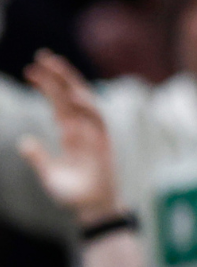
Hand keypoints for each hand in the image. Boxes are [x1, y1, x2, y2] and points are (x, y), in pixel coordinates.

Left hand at [18, 49, 120, 225]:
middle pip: (71, 96)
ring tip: (54, 65)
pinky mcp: (103, 143)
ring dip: (70, 82)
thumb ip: (37, 157)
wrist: (92, 209)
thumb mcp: (48, 174)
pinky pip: (96, 120)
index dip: (47, 86)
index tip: (30, 71)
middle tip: (41, 56)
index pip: (59, 103)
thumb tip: (24, 141)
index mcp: (71, 134)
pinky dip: (86, 106)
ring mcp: (94, 135)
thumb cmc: (73, 195)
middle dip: (58, 75)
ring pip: (83, 101)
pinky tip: (71, 95)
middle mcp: (83, 130)